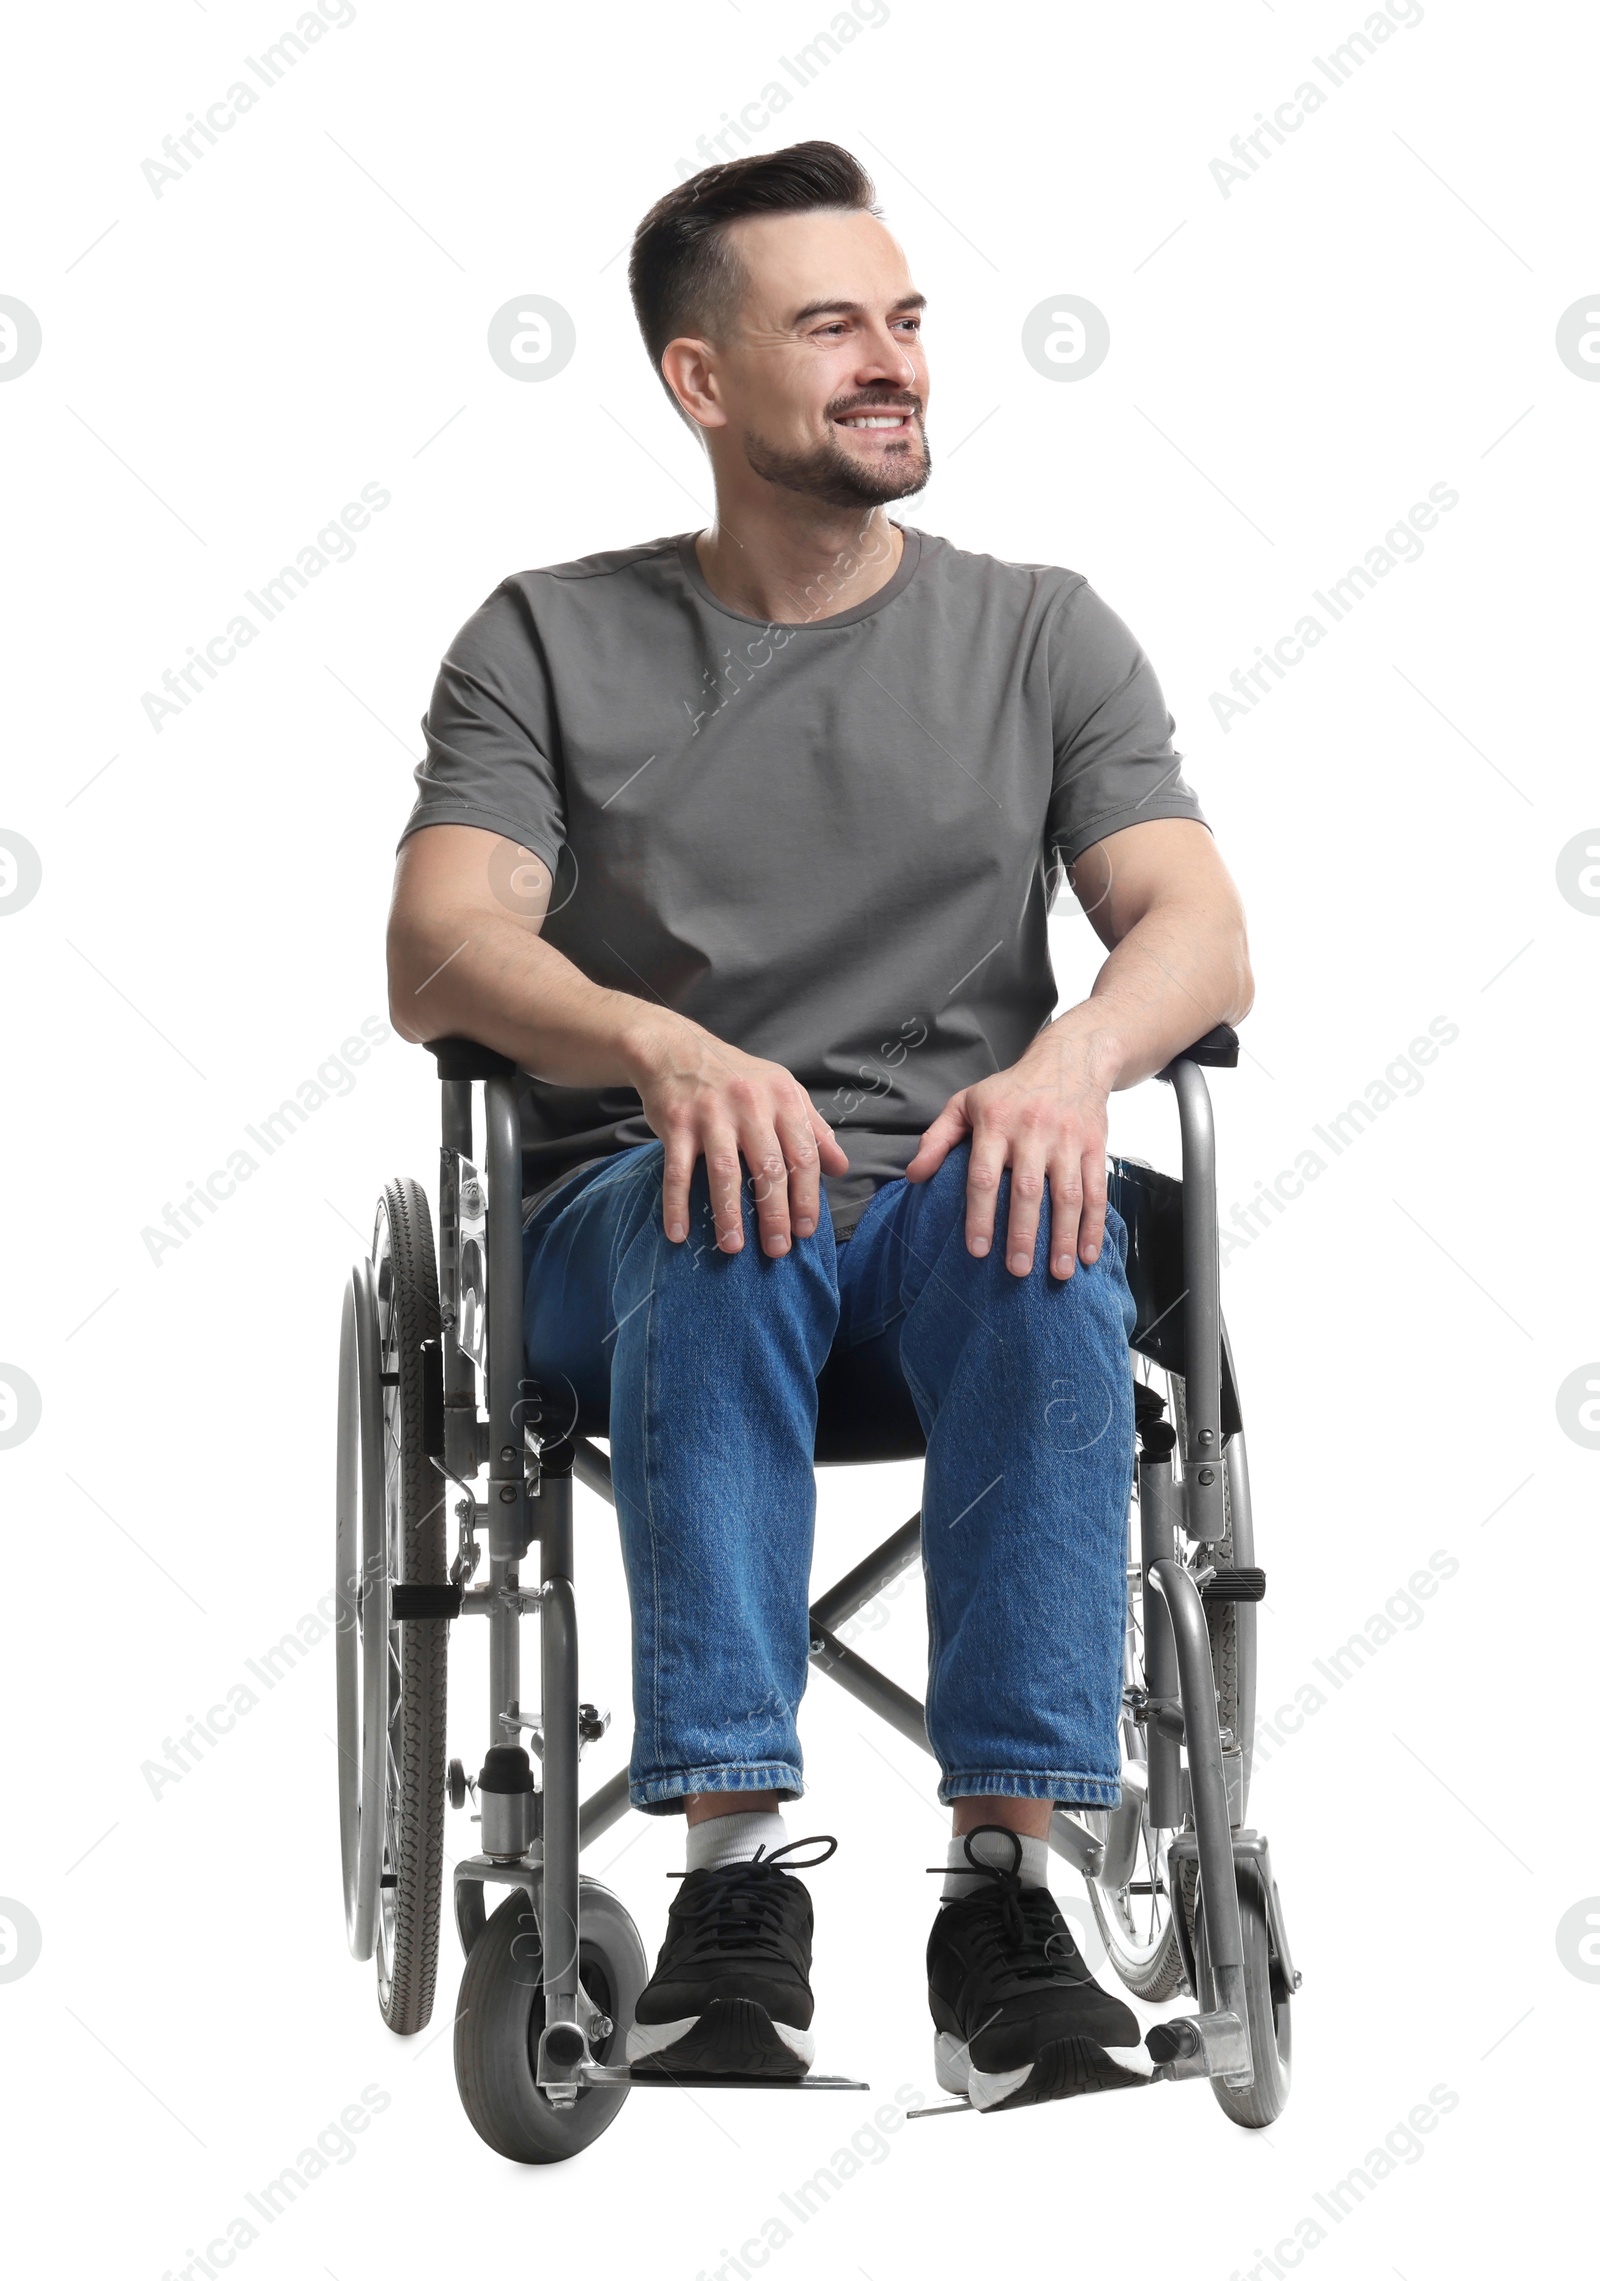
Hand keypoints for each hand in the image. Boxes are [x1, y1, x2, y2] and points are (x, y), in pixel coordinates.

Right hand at [625, 1014, 849, 1256]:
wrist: (676, 1049)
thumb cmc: (737, 1077)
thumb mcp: (783, 1092)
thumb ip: (814, 1129)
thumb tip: (842, 1167)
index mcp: (782, 1099)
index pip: (803, 1156)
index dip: (807, 1197)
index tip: (806, 1230)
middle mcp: (750, 1105)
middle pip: (769, 1169)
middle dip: (775, 1215)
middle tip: (777, 1249)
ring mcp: (711, 1114)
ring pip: (725, 1172)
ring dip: (729, 1214)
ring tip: (733, 1247)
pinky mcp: (677, 1123)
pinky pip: (677, 1170)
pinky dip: (676, 1204)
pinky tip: (679, 1232)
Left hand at [902, 1026, 1119, 1279]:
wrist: (1071, 1060)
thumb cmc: (1011, 1090)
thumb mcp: (966, 1102)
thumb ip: (937, 1139)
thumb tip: (913, 1176)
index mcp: (996, 1123)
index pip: (984, 1175)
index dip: (979, 1214)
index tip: (977, 1250)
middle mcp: (1033, 1131)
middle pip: (1027, 1189)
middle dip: (1023, 1233)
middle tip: (1017, 1270)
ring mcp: (1067, 1140)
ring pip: (1067, 1194)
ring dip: (1064, 1237)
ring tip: (1058, 1273)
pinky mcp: (1094, 1147)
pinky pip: (1096, 1190)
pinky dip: (1093, 1225)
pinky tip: (1088, 1255)